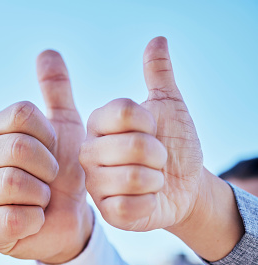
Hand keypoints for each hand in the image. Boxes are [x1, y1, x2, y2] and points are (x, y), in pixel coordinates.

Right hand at [0, 51, 92, 264]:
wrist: (69, 218)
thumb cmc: (64, 173)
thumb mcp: (66, 129)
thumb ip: (56, 91)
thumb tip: (47, 52)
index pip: (21, 115)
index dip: (48, 135)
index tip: (54, 150)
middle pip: (18, 147)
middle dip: (49, 167)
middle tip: (50, 180)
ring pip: (14, 182)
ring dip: (42, 194)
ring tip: (41, 199)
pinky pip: (11, 218)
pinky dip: (34, 220)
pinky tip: (33, 220)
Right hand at [79, 37, 242, 259]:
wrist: (186, 185)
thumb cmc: (174, 145)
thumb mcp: (169, 108)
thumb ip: (159, 75)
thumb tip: (157, 41)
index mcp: (98, 124)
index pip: (125, 112)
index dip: (151, 122)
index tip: (153, 129)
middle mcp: (89, 153)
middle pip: (134, 146)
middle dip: (160, 153)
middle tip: (157, 159)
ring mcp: (96, 184)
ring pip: (134, 177)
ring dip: (157, 179)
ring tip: (152, 180)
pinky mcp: (107, 212)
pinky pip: (131, 204)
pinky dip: (151, 201)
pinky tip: (147, 199)